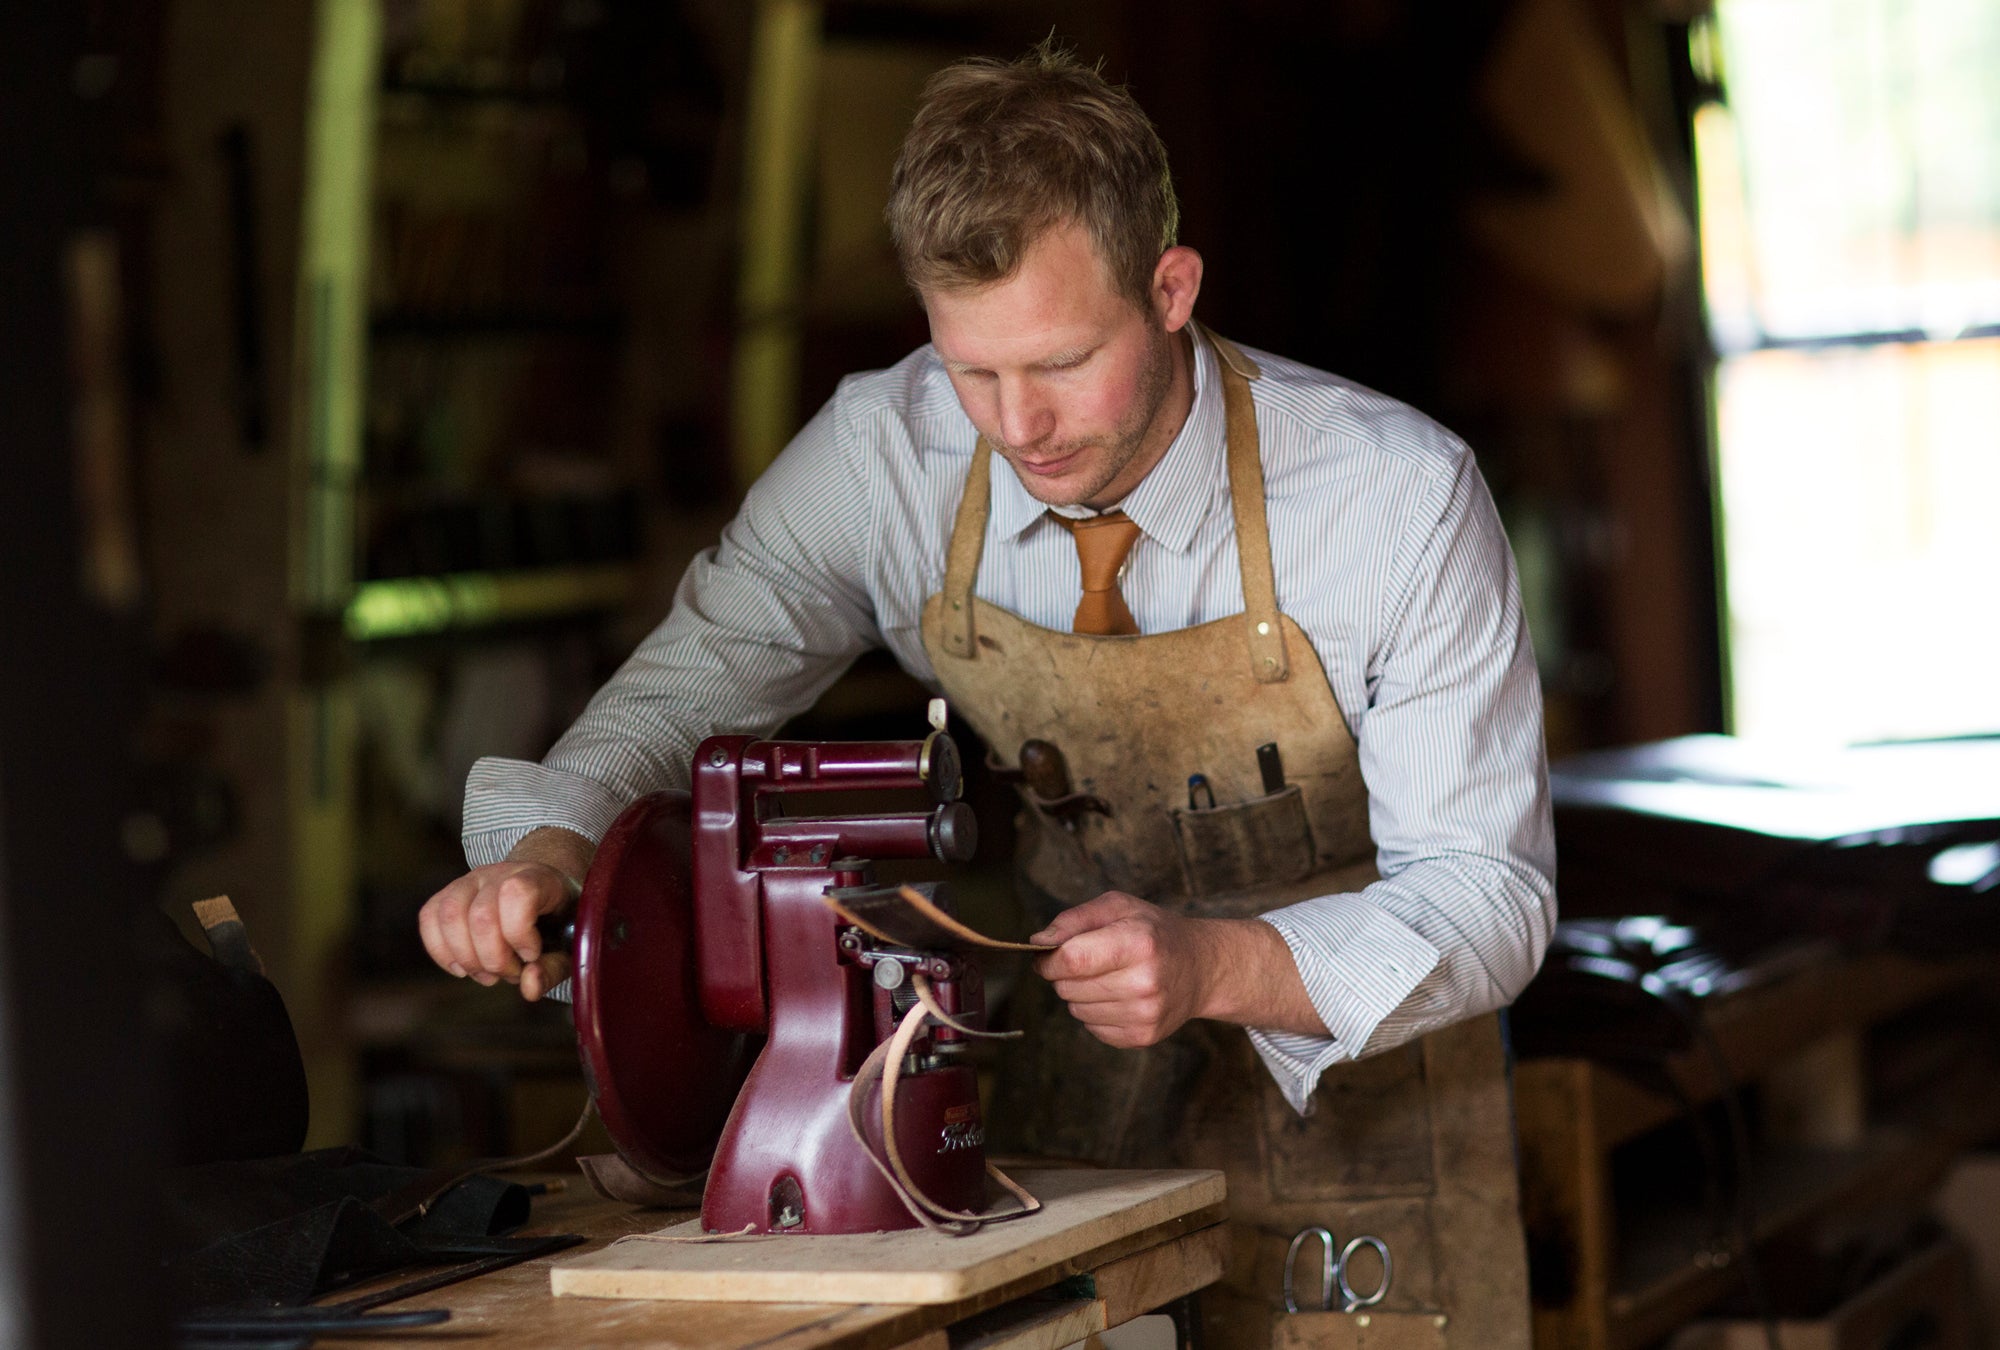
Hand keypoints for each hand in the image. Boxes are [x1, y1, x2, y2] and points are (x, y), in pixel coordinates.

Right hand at [417, 827, 591, 1000]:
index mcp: (541, 878)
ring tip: (488, 974)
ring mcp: (472, 879)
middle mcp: (502, 872)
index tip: (531, 954)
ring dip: (466, 958)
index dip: (519, 932)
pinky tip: (463, 968)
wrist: (545, 897)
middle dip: (494, 959)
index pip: (517, 893)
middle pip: (481, 915)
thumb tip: (528, 987)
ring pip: (450, 914)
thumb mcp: (569, 948)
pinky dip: (440, 950)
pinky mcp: (450, 893)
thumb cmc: (560, 925)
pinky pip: (429, 917)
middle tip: (512, 973)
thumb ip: (553, 969)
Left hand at [1029, 892, 1215, 1047]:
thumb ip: (1073, 920)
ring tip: (1109, 976)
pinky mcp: (1143, 1036)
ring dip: (1081, 994)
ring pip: (1075, 1010)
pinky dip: (1095, 1011)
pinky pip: (1091, 1027)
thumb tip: (1038, 944)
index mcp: (1138, 944)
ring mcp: (1145, 1014)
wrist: (1200, 967)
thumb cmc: (1153, 931)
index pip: (1071, 960)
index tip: (1048, 954)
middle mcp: (1144, 983)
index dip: (1049, 958)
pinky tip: (1118, 995)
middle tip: (1090, 960)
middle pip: (1068, 987)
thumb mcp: (1117, 907)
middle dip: (1065, 974)